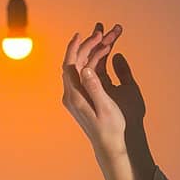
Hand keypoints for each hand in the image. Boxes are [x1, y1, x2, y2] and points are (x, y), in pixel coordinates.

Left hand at [62, 22, 125, 158]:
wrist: (110, 146)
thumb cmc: (110, 129)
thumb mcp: (105, 107)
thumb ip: (95, 87)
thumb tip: (86, 69)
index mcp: (74, 95)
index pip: (70, 65)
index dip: (74, 48)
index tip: (80, 34)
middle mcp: (72, 93)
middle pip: (78, 62)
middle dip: (90, 45)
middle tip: (103, 33)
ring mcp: (77, 94)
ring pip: (84, 66)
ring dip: (96, 52)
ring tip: (109, 38)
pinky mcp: (85, 96)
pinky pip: (89, 73)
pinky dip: (98, 62)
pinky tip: (108, 53)